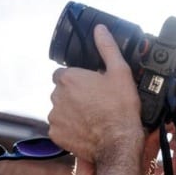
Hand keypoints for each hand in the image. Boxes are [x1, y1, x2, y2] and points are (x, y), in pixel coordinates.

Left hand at [48, 25, 143, 165]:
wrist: (118, 144)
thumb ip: (107, 48)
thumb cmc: (120, 110)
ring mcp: (55, 117)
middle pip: (62, 93)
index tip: (91, 89)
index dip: (79, 81)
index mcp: (69, 78)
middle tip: (95, 105)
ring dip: (71, 114)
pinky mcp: (56, 135)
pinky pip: (60, 129)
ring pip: (61, 111)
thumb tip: (100, 30)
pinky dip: (70, 130)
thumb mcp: (120, 73)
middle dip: (74, 97)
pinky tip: (86, 131)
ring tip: (92, 120)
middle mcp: (56, 96)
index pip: (64, 74)